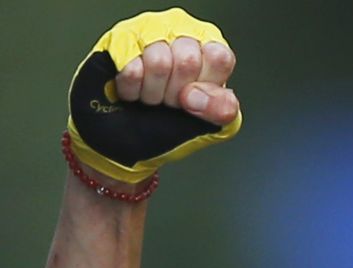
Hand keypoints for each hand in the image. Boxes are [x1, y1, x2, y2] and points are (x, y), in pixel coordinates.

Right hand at [67, 8, 242, 182]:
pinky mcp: (120, 42)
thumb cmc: (171, 122)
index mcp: (210, 52)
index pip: (219, 57)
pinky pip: (130, 68)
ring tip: (152, 96)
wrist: (125, 137)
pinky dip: (131, 90)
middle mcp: (182, 36)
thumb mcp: (209, 122)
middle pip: (188, 60)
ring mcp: (150, 34)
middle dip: (177, 93)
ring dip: (153, 93)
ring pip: (158, 62)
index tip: (194, 98)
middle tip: (171, 100)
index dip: (204, 85)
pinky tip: (134, 91)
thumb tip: (201, 97)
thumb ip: (222, 109)